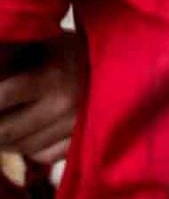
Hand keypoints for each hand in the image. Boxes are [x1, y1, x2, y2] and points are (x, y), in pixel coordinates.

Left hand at [0, 33, 83, 165]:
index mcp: (53, 77)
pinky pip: (44, 156)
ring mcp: (77, 126)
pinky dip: (30, 149)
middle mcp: (66, 105)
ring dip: (6, 140)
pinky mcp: (85, 140)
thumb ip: (13, 59)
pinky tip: (26, 134)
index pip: (1, 98)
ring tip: (4, 126)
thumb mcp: (45, 43)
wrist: (126, 58)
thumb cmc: (75, 47)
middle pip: (6, 131)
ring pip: (23, 147)